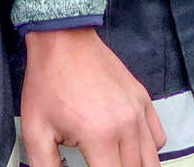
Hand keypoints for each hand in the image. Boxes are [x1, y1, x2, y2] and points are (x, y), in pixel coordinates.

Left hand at [19, 27, 162, 166]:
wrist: (63, 39)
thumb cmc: (49, 81)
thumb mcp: (35, 130)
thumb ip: (45, 166)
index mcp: (100, 136)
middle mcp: (127, 126)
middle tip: (99, 165)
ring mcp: (139, 111)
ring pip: (151, 161)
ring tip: (115, 164)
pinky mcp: (143, 99)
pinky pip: (158, 138)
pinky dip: (147, 150)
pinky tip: (129, 149)